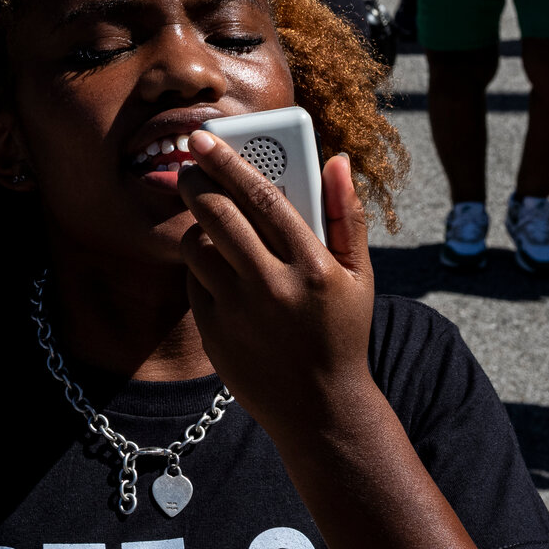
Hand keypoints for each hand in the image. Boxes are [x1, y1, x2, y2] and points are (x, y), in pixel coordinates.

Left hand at [176, 129, 375, 438]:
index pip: (262, 198)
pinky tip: (217, 267)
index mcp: (312, 266)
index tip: (205, 138)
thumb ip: (345, 215)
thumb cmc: (341, 332)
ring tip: (209, 221)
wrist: (320, 410)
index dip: (229, 162)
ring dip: (196, 224)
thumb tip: (336, 160)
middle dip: (195, 180)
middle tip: (189, 165)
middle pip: (217, 214)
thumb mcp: (358, 276)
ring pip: (196, 246)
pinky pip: (192, 281)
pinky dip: (199, 265)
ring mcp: (238, 313)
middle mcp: (272, 287)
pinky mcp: (214, 334)